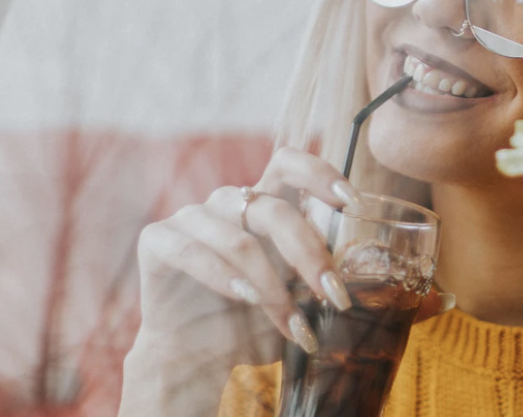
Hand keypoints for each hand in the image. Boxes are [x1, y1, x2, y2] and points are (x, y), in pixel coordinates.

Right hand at [120, 147, 358, 414]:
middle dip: (310, 256)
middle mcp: (227, 203)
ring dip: (272, 286)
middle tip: (335, 296)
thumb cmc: (252, 323)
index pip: (289, 164)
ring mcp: (190, 218)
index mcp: (262, 204)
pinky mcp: (157, 240)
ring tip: (293, 324)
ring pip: (240, 240)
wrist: (195, 358)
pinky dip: (224, 278)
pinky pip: (193, 252)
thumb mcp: (295, 298)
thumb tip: (365, 274)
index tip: (353, 204)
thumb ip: (318, 276)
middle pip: (275, 211)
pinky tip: (246, 299)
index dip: (320, 173)